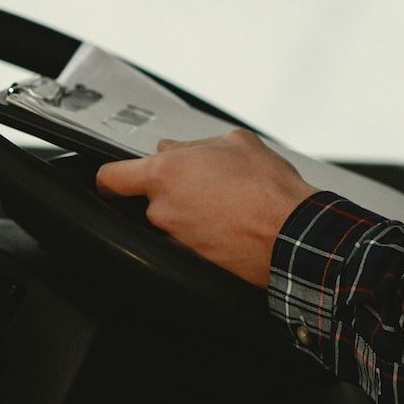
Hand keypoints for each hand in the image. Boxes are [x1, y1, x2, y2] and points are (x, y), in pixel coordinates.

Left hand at [94, 129, 317, 287]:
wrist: (292, 235)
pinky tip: (227, 223)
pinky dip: (201, 232)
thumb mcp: (235, 143)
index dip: (111, 176)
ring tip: (222, 203)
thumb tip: (177, 148)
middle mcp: (163, 209)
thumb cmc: (268, 190)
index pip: (111, 177)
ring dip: (188, 211)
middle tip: (201, 182)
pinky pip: (187, 240)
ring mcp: (175, 238)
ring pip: (170, 219)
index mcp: (165, 174)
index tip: (116, 177)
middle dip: (169, 189)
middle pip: (147, 198)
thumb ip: (195, 144)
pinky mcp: (191, 260)